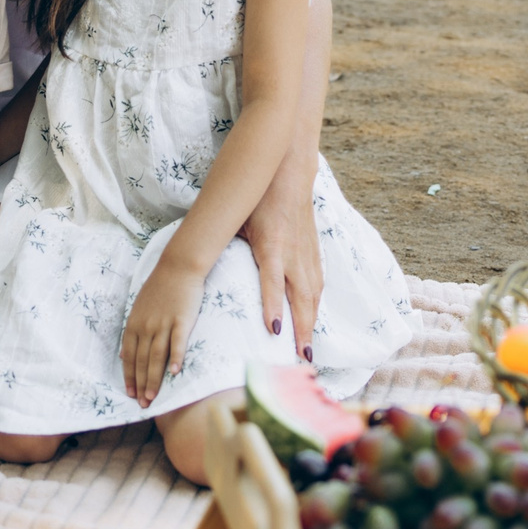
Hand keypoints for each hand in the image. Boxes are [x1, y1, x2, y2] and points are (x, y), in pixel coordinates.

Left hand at [122, 257, 204, 406]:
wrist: (178, 266)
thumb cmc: (159, 288)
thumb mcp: (138, 309)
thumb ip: (132, 332)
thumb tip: (123, 355)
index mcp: (134, 324)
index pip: (129, 356)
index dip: (129, 376)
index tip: (130, 394)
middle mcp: (146, 326)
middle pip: (142, 360)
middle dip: (141, 384)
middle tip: (142, 404)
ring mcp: (163, 323)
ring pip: (156, 356)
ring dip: (153, 379)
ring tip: (153, 397)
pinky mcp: (181, 319)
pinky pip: (177, 342)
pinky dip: (175, 358)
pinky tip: (174, 373)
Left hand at [242, 172, 323, 360]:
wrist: (289, 170)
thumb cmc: (259, 195)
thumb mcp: (241, 218)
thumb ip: (232, 244)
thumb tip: (209, 268)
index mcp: (272, 245)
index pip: (273, 282)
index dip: (273, 307)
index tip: (274, 332)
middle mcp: (293, 253)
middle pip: (301, 298)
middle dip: (302, 329)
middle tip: (300, 358)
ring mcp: (307, 253)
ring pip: (313, 295)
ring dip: (311, 323)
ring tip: (307, 352)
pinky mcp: (314, 250)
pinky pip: (318, 283)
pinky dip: (316, 305)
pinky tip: (312, 320)